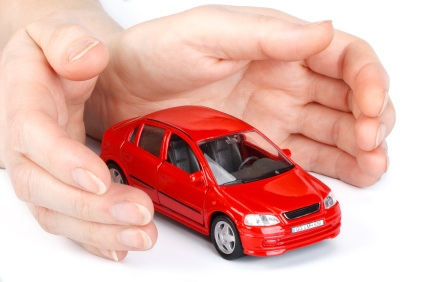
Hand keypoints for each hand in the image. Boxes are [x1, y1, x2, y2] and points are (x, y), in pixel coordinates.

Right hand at [0, 14, 156, 260]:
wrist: (52, 71)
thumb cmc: (54, 52)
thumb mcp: (56, 31)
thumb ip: (68, 40)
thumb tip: (87, 58)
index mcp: (22, 105)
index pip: (33, 138)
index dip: (62, 160)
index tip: (98, 177)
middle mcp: (25, 147)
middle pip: (45, 190)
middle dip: (90, 208)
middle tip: (138, 213)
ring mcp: (42, 171)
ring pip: (59, 214)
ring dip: (99, 231)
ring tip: (141, 236)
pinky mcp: (60, 186)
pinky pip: (70, 219)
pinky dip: (94, 238)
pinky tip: (121, 247)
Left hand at [87, 5, 395, 186]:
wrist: (122, 89)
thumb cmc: (157, 51)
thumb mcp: (207, 32)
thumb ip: (264, 34)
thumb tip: (323, 33)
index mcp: (279, 47)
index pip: (345, 57)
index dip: (369, 79)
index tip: (371, 106)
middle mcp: (285, 81)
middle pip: (349, 97)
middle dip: (371, 118)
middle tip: (372, 142)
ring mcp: (274, 116)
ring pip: (335, 130)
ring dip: (361, 148)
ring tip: (372, 166)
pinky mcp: (258, 145)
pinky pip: (306, 155)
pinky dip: (333, 166)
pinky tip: (349, 175)